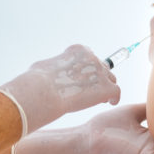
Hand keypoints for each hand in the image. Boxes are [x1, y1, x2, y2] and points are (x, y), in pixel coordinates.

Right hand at [0, 44, 120, 133]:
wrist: (42, 92)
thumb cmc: (36, 81)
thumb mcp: (43, 66)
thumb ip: (52, 67)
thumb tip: (48, 73)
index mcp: (79, 50)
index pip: (89, 56)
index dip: (87, 67)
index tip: (83, 76)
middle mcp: (93, 58)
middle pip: (102, 67)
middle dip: (97, 77)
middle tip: (91, 89)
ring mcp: (101, 73)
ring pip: (110, 79)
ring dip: (106, 87)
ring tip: (100, 97)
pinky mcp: (106, 88)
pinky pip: (116, 92)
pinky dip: (114, 98)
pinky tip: (109, 102)